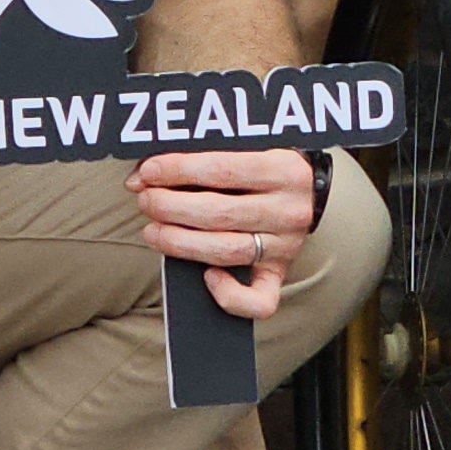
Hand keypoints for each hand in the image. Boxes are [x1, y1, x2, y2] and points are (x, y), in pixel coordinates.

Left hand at [127, 143, 322, 318]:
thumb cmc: (264, 164)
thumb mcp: (245, 148)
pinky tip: (206, 277)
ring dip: (180, 243)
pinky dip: (230, 296)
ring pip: (226, 252)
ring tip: (153, 231)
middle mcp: (289, 210)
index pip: (222, 169)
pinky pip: (259, 301)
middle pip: (219, 213)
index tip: (148, 172)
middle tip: (146, 200)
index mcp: (285, 169)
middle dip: (171, 207)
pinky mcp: (280, 273)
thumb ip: (199, 156)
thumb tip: (142, 175)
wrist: (308, 190)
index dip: (178, 171)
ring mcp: (286, 246)